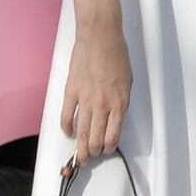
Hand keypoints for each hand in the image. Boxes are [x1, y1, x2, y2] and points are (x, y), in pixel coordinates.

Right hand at [61, 20, 132, 165]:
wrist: (101, 37)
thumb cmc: (117, 55)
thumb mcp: (128, 81)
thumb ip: (121, 100)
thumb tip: (115, 115)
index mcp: (120, 102)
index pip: (114, 134)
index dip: (110, 146)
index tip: (107, 149)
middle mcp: (103, 104)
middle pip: (97, 137)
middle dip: (94, 151)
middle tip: (91, 157)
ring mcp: (85, 99)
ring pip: (82, 131)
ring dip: (81, 147)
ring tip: (80, 156)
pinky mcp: (71, 92)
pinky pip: (67, 116)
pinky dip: (67, 127)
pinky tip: (69, 133)